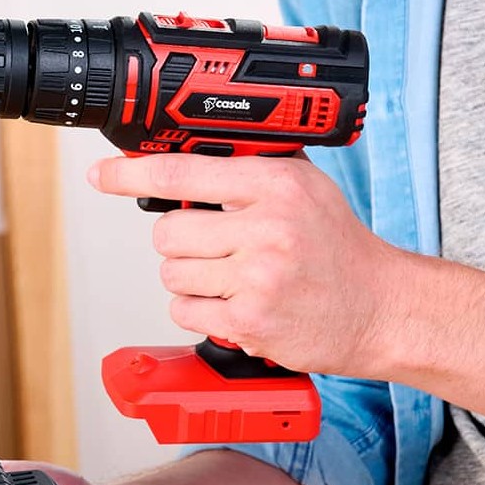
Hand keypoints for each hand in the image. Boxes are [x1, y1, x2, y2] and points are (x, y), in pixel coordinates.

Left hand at [87, 153, 398, 376]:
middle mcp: (267, 228)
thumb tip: (185, 163)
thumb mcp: (305, 187)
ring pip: (171, 274)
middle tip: (220, 246)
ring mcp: (257, 279)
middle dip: (182, 242)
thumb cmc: (340, 249)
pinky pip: (186, 311)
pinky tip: (238, 303)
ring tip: (233, 277)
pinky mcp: (250, 322)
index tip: (103, 176)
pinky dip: (203, 311)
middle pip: (168, 232)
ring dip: (191, 279)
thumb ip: (249, 171)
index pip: (183, 172)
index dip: (132, 174)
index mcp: (276, 185)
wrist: (381, 307)